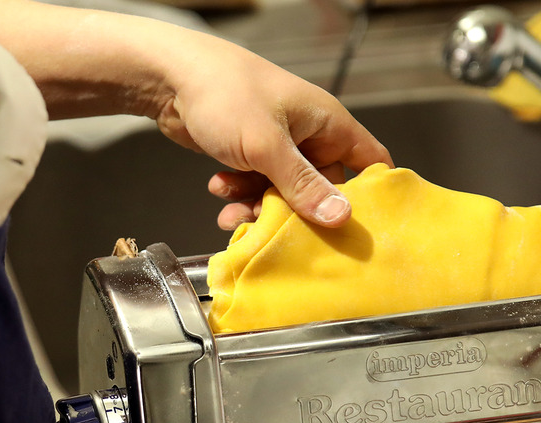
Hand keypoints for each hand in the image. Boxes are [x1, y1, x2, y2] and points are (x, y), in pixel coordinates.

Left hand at [0, 0, 392, 229]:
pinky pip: (257, 184)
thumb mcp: (266, 147)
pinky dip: (240, 193)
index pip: (370, 160)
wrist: (168, 77)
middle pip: (322, 187)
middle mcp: (309, 135)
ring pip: (284, 192)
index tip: (360, 226)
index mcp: (327, 124)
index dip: (371, 193)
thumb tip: (341, 217)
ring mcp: (279, 144)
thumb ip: (303, 185)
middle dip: (296, 211)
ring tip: (232, 211)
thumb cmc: (224, 95)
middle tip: (273, 226)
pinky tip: (219, 188)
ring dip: (259, 205)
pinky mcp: (252, 152)